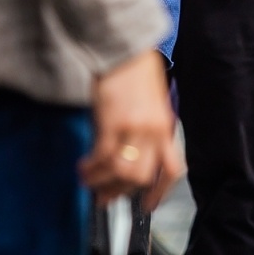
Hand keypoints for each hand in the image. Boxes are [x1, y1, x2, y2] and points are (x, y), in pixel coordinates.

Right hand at [81, 51, 184, 210]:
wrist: (123, 48)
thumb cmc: (134, 72)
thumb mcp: (150, 104)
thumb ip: (144, 130)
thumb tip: (127, 156)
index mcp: (165, 126)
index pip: (170, 169)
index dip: (160, 192)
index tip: (148, 206)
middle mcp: (154, 131)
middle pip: (141, 177)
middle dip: (121, 192)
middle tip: (104, 197)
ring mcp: (135, 128)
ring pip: (121, 172)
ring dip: (101, 182)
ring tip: (88, 180)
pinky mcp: (113, 123)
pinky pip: (102, 157)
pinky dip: (91, 168)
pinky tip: (83, 167)